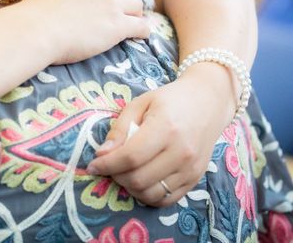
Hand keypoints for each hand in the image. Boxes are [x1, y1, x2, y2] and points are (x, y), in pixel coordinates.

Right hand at [22, 0, 149, 64]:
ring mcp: (110, 3)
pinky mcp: (117, 25)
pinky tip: (139, 36)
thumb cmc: (33, 14)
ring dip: (133, 14)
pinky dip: (142, 31)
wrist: (35, 30)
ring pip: (136, 4)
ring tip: (129, 24)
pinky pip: (141, 26)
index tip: (99, 2)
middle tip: (116, 13)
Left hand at [87, 63, 234, 205]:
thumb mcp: (140, 104)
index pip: (130, 157)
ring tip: (123, 173)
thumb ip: (120, 129)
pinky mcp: (195, 180)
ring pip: (151, 194)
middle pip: (139, 179)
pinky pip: (166, 200)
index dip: (107, 165)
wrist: (208, 103)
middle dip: (116, 176)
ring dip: (130, 188)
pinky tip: (140, 181)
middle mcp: (181, 152)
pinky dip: (147, 195)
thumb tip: (102, 154)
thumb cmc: (169, 100)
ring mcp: (191, 169)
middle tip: (109, 166)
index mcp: (166, 128)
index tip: (93, 165)